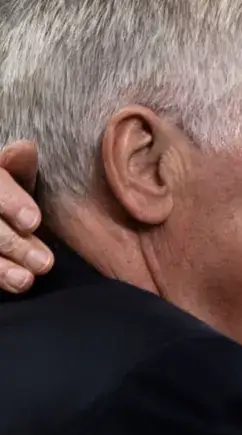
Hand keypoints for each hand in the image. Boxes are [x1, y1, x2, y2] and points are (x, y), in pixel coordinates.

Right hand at [0, 140, 50, 291]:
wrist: (2, 220)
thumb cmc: (6, 198)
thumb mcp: (11, 180)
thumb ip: (19, 169)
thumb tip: (25, 148)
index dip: (10, 201)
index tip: (33, 222)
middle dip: (11, 243)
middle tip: (44, 262)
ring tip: (26, 280)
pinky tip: (14, 286)